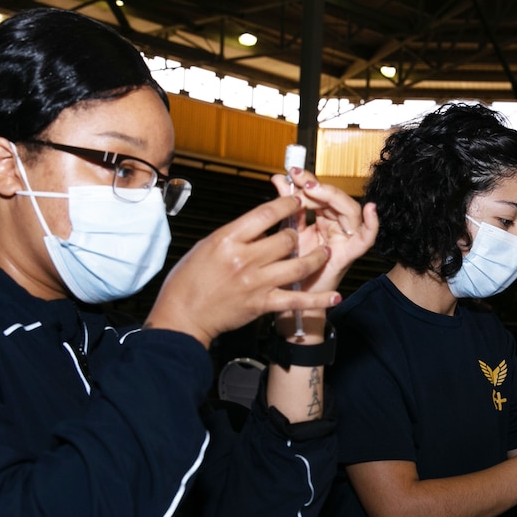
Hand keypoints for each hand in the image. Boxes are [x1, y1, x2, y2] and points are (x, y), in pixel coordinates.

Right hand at [145, 194, 341, 347]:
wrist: (182, 315)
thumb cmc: (189, 280)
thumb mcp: (208, 246)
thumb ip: (235, 236)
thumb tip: (259, 227)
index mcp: (228, 239)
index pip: (265, 213)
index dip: (286, 205)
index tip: (296, 201)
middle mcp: (244, 259)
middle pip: (286, 238)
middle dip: (297, 234)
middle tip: (299, 235)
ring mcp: (256, 282)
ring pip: (297, 264)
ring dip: (315, 258)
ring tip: (323, 254)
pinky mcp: (262, 304)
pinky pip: (297, 299)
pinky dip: (318, 299)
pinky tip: (333, 296)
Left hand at [271, 168, 377, 294]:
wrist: (287, 298)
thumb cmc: (289, 266)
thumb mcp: (287, 229)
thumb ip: (286, 205)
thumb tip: (278, 178)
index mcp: (322, 219)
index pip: (320, 193)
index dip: (308, 181)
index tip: (291, 173)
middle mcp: (337, 227)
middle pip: (336, 199)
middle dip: (318, 186)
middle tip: (300, 180)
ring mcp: (345, 240)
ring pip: (351, 211)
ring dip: (333, 197)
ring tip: (313, 189)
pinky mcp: (350, 255)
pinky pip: (367, 239)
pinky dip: (373, 224)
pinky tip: (371, 210)